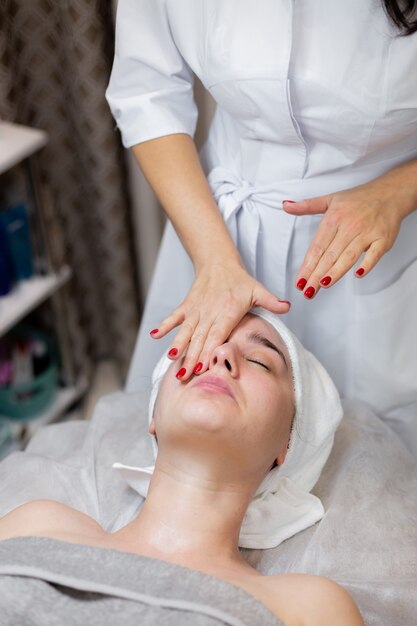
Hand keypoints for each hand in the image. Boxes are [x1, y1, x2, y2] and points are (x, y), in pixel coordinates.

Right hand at [149, 261, 289, 380]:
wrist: (218, 262)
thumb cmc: (239, 281)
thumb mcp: (258, 290)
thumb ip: (271, 301)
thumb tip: (288, 306)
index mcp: (226, 312)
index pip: (217, 335)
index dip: (208, 351)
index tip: (202, 366)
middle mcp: (208, 312)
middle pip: (199, 339)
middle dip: (191, 358)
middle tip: (185, 376)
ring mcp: (195, 310)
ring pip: (185, 332)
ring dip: (177, 346)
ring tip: (171, 361)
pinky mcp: (186, 306)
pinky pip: (174, 317)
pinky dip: (164, 326)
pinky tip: (154, 336)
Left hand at [283, 178, 408, 298]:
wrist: (390, 193)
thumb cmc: (358, 200)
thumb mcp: (329, 199)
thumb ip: (306, 206)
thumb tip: (285, 205)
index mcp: (334, 219)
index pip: (317, 247)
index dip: (307, 265)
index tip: (299, 281)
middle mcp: (349, 226)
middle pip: (330, 255)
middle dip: (316, 275)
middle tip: (307, 291)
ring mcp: (367, 233)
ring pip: (348, 256)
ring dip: (336, 271)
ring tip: (323, 285)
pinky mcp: (383, 239)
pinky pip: (374, 254)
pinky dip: (367, 264)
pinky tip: (358, 275)